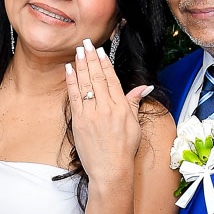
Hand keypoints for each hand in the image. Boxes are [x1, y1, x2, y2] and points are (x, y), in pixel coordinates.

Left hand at [66, 38, 152, 182]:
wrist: (111, 170)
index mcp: (121, 108)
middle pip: (97, 77)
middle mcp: (107, 108)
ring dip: (80, 65)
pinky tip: (69, 70)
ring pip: (85, 84)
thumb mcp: (134, 125)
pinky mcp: (79, 122)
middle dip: (91, 58)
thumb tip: (144, 87)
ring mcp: (91, 114)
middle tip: (86, 43)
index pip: (112, 79)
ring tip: (77, 51)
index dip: (105, 62)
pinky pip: (74, 97)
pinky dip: (71, 82)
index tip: (100, 50)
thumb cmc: (123, 151)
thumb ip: (134, 102)